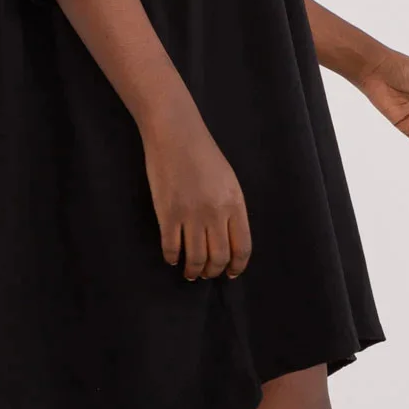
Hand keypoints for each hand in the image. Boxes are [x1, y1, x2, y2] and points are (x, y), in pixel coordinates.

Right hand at [141, 110, 251, 277]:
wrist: (175, 134)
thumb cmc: (203, 154)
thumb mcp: (228, 181)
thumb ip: (231, 208)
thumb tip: (227, 237)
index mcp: (234, 204)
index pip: (242, 247)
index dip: (237, 266)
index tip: (231, 273)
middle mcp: (215, 213)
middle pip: (219, 257)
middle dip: (213, 271)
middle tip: (207, 274)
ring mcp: (190, 215)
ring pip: (195, 257)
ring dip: (193, 271)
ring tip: (190, 273)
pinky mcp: (167, 213)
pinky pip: (171, 246)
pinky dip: (172, 258)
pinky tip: (172, 258)